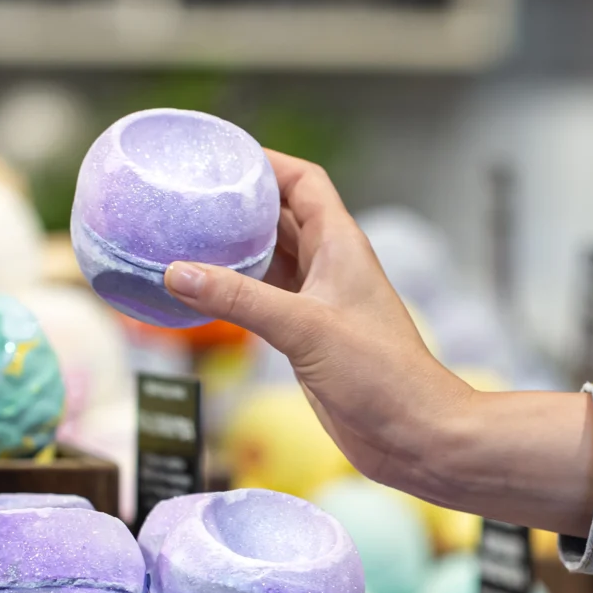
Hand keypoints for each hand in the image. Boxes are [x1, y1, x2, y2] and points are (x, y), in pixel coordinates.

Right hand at [164, 152, 473, 493]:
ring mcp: (318, 303)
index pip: (303, 182)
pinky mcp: (308, 338)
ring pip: (268, 261)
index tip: (219, 157)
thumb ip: (239, 300)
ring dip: (231, 250)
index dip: (265, 163)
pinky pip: (263, 301)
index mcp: (341, 245)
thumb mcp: (304, 328)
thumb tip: (177, 273)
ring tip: (181, 237)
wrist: (415, 435)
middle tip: (185, 196)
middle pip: (279, 217)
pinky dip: (232, 294)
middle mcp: (330, 266)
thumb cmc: (381, 375)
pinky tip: (199, 294)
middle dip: (237, 204)